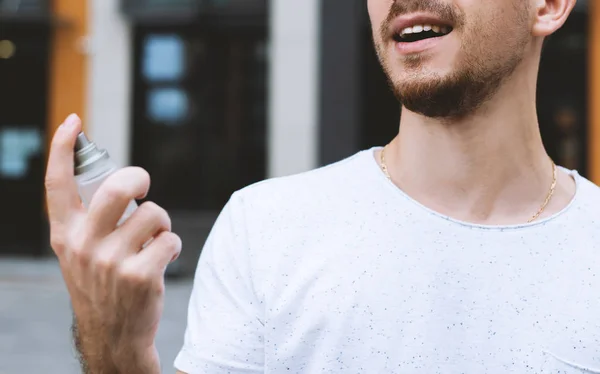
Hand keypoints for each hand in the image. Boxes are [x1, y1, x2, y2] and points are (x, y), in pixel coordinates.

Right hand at [45, 114, 181, 372]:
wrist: (114, 335)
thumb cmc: (103, 284)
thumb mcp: (82, 253)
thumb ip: (91, 220)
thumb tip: (120, 180)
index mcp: (65, 234)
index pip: (57, 185)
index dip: (64, 149)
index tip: (73, 121)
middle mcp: (83, 245)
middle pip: (118, 187)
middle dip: (139, 179)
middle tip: (144, 187)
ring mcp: (111, 261)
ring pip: (153, 213)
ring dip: (161, 223)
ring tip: (152, 241)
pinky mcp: (140, 275)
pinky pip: (171, 238)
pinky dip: (173, 245)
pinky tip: (161, 260)